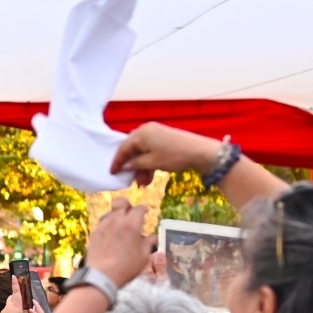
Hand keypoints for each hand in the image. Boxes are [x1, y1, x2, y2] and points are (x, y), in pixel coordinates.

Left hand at [84, 198, 153, 286]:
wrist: (101, 275)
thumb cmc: (126, 267)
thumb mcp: (144, 256)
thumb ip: (148, 243)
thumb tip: (152, 237)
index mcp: (131, 224)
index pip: (139, 209)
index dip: (144, 209)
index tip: (146, 212)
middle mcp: (116, 220)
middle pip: (121, 202)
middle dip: (127, 205)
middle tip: (131, 213)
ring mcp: (103, 225)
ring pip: (110, 212)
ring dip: (116, 215)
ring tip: (120, 225)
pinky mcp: (94, 233)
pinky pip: (102, 223)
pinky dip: (108, 225)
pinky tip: (110, 233)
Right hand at [110, 122, 224, 188]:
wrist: (200, 152)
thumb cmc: (174, 156)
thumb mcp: (152, 162)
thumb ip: (135, 164)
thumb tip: (124, 166)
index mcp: (141, 133)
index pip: (123, 148)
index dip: (117, 162)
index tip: (112, 173)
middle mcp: (146, 130)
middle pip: (133, 149)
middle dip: (132, 166)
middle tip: (132, 180)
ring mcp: (156, 133)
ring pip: (142, 152)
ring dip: (141, 167)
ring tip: (144, 182)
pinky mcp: (164, 138)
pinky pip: (151, 150)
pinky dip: (149, 162)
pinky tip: (150, 175)